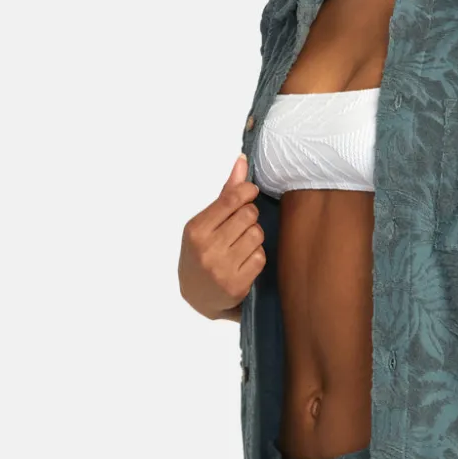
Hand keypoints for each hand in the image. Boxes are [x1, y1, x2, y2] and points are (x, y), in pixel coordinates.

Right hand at [178, 153, 265, 319]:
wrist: (196, 296)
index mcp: (196, 229)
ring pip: (257, 235)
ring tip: (242, 244)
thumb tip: (242, 162)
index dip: (247, 192)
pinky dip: (256, 256)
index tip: (250, 193)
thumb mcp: (204, 224)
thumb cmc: (201, 252)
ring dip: (254, 237)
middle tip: (241, 225)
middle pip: (248, 215)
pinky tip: (244, 261)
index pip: (230, 199)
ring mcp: (221, 268)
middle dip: (249, 216)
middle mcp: (206, 249)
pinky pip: (260, 257)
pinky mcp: (236, 285)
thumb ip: (225, 194)